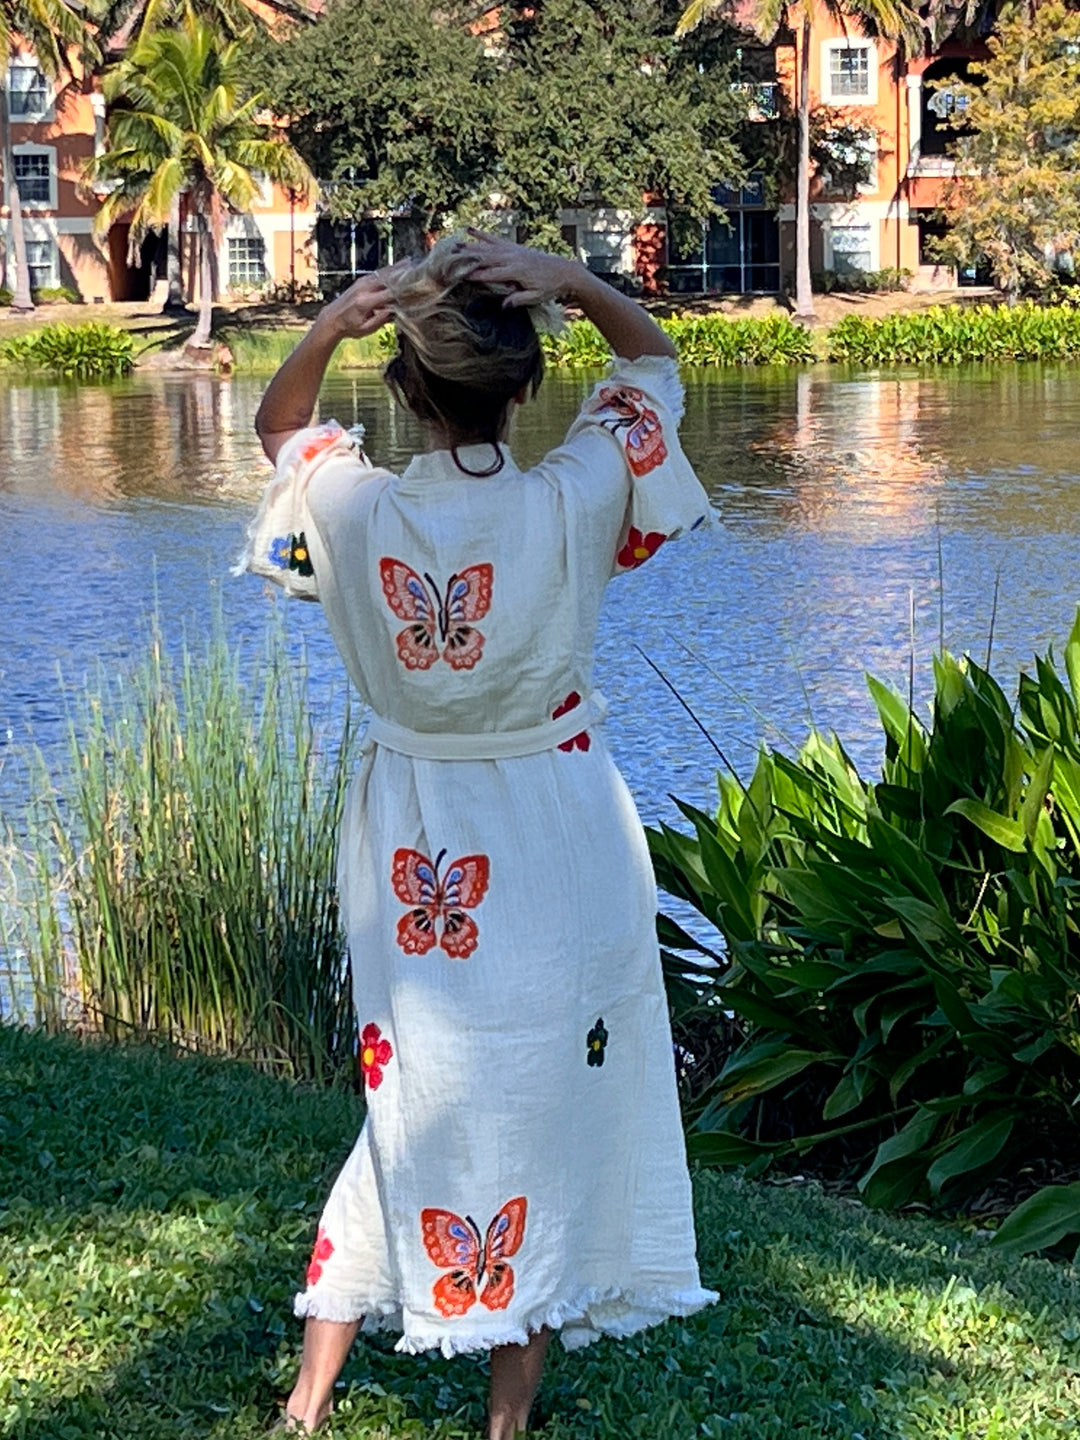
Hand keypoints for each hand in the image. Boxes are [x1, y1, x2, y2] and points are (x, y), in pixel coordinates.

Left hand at [317, 260, 407, 340]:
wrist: (331, 319)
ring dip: (398, 268)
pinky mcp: (362, 281)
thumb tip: (398, 310)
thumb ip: (382, 319)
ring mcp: (362, 282)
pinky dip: (390, 269)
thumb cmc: (350, 327)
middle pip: (388, 278)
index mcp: (365, 302)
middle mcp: (364, 288)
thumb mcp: (367, 329)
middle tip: (419, 270)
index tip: (416, 289)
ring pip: (384, 273)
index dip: (403, 291)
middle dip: (404, 274)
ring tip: (413, 263)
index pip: (389, 293)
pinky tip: (400, 265)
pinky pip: (379, 273)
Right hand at [462, 230, 584, 307]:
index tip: (461, 276)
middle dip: (468, 258)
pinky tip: (470, 230)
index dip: (476, 275)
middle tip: (450, 257)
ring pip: (488, 247)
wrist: (564, 271)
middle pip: (486, 257)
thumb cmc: (550, 287)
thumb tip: (503, 305)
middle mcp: (513, 258)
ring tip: (455, 245)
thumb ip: (519, 299)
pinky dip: (482, 235)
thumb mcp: (536, 297)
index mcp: (517, 271)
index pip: (492, 274)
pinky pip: (495, 240)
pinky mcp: (514, 247)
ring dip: (470, 246)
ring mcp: (513, 250)